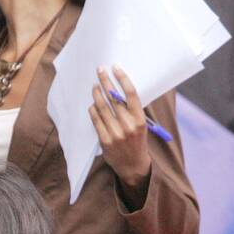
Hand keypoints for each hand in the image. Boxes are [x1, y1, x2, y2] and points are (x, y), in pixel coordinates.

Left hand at [89, 65, 152, 195]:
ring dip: (97, 94)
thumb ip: (131, 110)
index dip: (122, 78)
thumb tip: (118, 88)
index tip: (116, 67)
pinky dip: (93, 110)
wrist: (133, 166)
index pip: (130, 94)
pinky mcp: (105, 140)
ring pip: (102, 108)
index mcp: (139, 120)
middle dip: (105, 82)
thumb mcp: (140, 125)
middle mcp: (128, 126)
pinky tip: (92, 104)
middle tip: (100, 71)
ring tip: (94, 87)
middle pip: (114, 98)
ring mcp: (115, 134)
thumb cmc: (137, 141)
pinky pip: (96, 120)